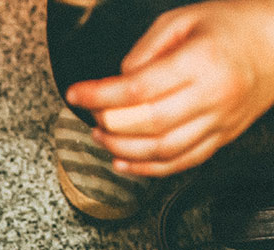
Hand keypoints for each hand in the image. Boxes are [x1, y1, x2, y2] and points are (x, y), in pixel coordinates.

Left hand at [65, 0, 273, 176]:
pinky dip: (149, 169)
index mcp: (201, 62)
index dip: (100, 95)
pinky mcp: (222, 137)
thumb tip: (118, 79)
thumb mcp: (184, 20)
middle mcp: (212, 95)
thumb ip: (145, 49)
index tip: (77, 94)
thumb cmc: (232, 28)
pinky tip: (124, 164)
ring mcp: (219, 121)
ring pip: (163, 149)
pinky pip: (182, 163)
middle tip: (91, 114)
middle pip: (148, 123)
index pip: (139, 88)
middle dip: (109, 123)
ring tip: (101, 137)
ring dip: (123, 149)